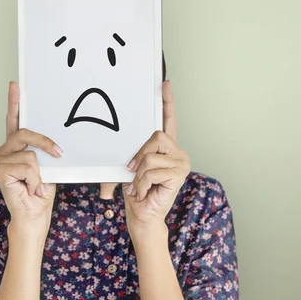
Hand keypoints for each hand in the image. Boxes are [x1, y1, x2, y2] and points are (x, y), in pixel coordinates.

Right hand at [0, 81, 60, 233]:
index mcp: (14, 146)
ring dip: (41, 173)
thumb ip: (44, 149)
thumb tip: (54, 139)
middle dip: (46, 143)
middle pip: (26, 133)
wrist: (35, 215)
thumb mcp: (47, 164)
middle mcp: (3, 150)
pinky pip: (28, 165)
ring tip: (37, 185)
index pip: (14, 119)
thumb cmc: (41, 191)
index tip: (16, 84)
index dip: (14, 102)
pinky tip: (31, 189)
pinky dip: (36, 180)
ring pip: (30, 153)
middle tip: (59, 154)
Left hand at [123, 81, 190, 235]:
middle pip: (155, 136)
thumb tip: (119, 144)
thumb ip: (132, 155)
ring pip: (150, 156)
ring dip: (138, 175)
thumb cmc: (136, 192)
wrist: (143, 216)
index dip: (166, 101)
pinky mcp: (179, 174)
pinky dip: (142, 184)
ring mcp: (181, 162)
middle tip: (132, 172)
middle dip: (138, 155)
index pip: (167, 120)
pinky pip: (151, 171)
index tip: (164, 83)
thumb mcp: (130, 168)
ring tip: (139, 187)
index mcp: (165, 147)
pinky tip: (145, 193)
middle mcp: (177, 151)